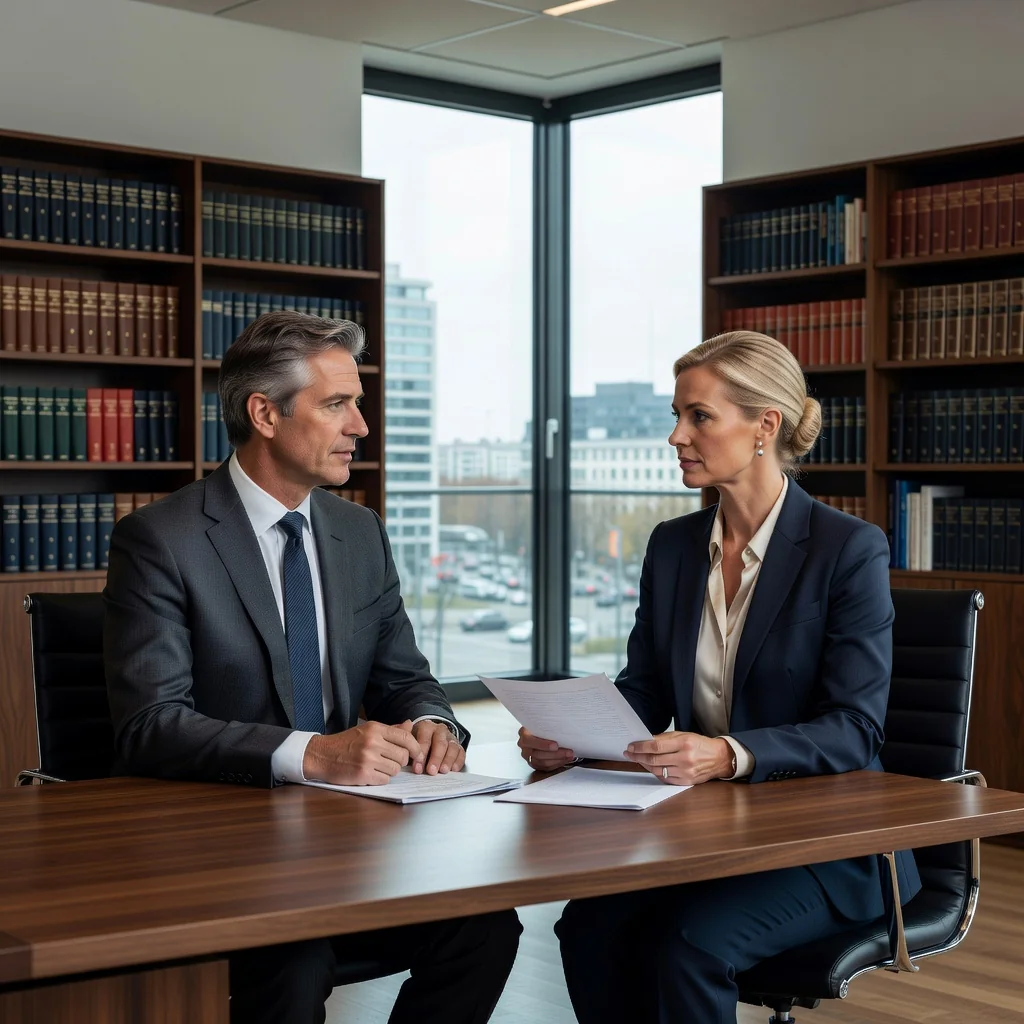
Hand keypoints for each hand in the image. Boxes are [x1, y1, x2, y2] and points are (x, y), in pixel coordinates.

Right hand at [303, 720, 421, 785]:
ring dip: (389, 771)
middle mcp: (373, 742)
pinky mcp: (363, 774)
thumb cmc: (346, 743)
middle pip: (403, 756)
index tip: (417, 754)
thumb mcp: (368, 730)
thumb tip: (410, 724)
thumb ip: (391, 730)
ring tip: (377, 766)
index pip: (405, 737)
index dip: (415, 747)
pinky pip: (384, 780)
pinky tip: (370, 774)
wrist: (322, 755)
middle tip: (390, 761)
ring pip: (395, 769)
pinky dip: (380, 779)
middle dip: (400, 761)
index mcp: (375, 729)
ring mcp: (368, 758)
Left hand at [411, 720, 465, 775]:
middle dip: (435, 758)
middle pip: (440, 743)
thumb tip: (402, 750)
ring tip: (443, 771)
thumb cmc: (417, 740)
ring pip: (452, 747)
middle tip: (431, 771)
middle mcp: (440, 730)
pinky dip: (458, 761)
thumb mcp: (409, 738)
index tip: (417, 768)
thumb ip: (406, 743)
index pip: (425, 739)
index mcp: (426, 727)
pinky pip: (461, 753)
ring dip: (448, 760)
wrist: (430, 734)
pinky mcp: (458, 746)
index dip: (421, 754)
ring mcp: (450, 738)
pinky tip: (453, 769)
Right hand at [518, 727, 575, 771]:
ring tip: (569, 755)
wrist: (540, 732)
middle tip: (568, 752)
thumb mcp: (542, 722)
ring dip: (558, 759)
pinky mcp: (535, 764)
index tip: (555, 745)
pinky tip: (565, 759)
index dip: (543, 744)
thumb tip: (561, 724)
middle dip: (556, 754)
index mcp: (524, 734)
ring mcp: (528, 757)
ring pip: (543, 762)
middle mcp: (524, 747)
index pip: (530, 741)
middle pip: (538, 754)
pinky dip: (557, 763)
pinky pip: (546, 767)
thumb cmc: (541, 726)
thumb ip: (547, 724)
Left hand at [624, 731, 733, 785]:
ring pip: (658, 770)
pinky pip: (665, 778)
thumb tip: (646, 740)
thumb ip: (665, 738)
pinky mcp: (686, 782)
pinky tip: (650, 767)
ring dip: (645, 765)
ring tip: (638, 759)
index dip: (641, 747)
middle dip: (638, 756)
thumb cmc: (700, 744)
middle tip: (629, 753)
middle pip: (654, 759)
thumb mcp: (684, 735)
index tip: (631, 746)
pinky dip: (655, 773)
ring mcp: (686, 772)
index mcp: (684, 744)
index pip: (656, 746)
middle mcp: (685, 759)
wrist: (719, 758)